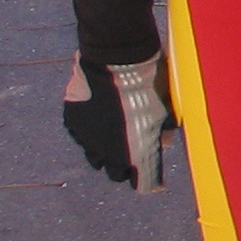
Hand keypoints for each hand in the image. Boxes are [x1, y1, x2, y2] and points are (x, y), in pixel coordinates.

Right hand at [62, 53, 172, 192]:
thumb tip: (164, 142)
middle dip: (125, 168)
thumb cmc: (150, 82)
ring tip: (115, 137)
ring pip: (96, 156)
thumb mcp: (167, 108)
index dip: (151, 182)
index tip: (156, 181)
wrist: (117, 58)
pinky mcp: (73, 122)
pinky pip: (82, 135)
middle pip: (116, 173)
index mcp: (137, 154)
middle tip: (132, 157)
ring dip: (106, 152)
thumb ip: (164, 130)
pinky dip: (91, 132)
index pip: (145, 183)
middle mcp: (109, 153)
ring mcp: (88, 138)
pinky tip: (99, 119)